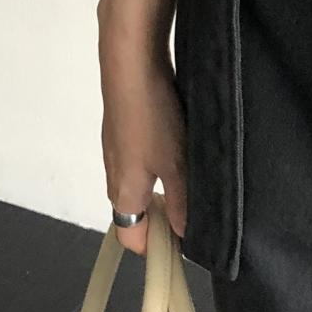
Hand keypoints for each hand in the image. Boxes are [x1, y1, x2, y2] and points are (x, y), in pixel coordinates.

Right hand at [98, 29, 188, 258]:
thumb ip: (183, 203)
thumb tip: (185, 235)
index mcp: (123, 192)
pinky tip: (183, 150)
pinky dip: (160, 166)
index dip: (155, 248)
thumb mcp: (176, 165)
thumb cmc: (152, 117)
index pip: (130, 237)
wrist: (130, 62)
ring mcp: (117, 149)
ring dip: (165, 190)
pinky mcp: (125, 128)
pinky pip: (141, 160)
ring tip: (195, 182)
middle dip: (164, 219)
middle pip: (136, 212)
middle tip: (196, 214)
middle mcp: (114, 174)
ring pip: (140, 184)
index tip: (184, 247)